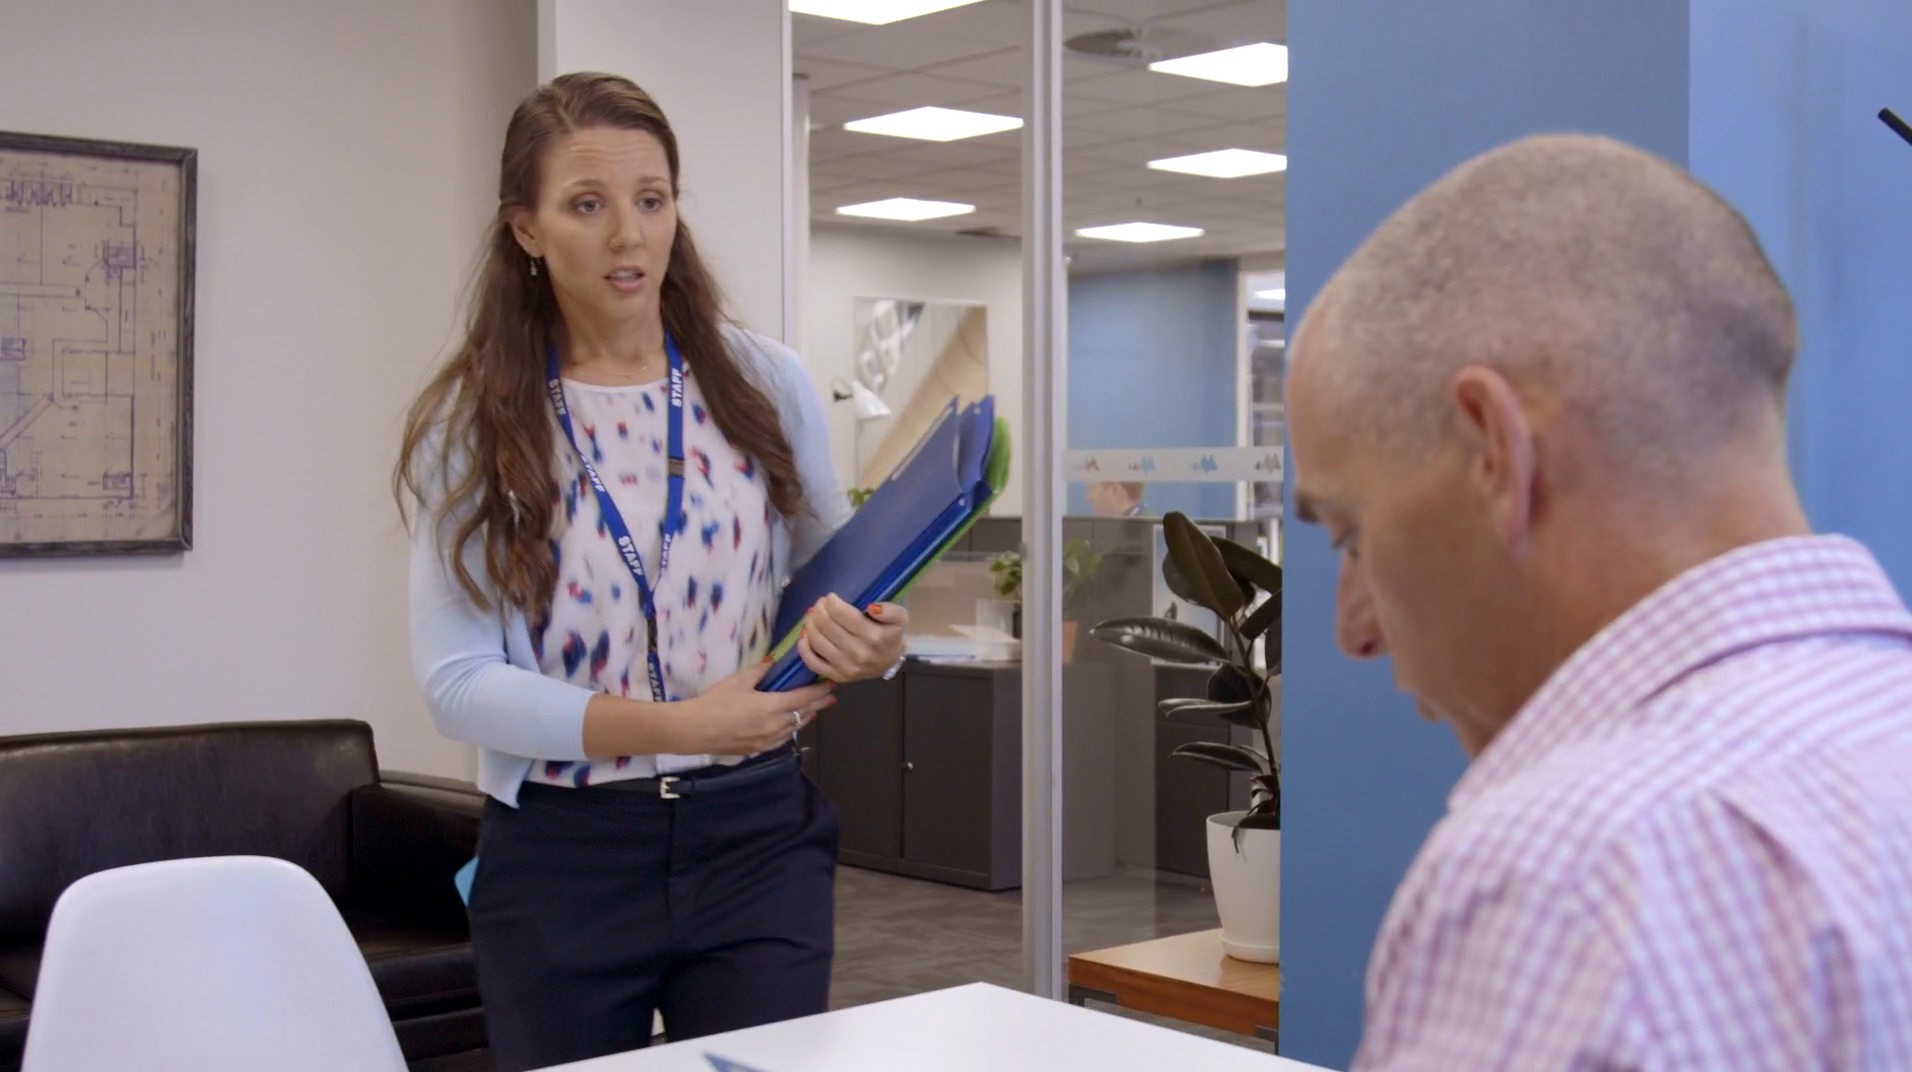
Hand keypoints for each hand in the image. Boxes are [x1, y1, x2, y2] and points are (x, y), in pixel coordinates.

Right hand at [672, 661, 834, 755]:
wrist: (694, 730)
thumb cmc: (715, 702)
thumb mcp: (738, 680)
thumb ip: (760, 671)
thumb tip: (774, 662)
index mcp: (772, 706)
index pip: (804, 698)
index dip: (819, 691)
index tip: (830, 684)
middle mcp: (776, 725)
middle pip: (805, 714)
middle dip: (819, 704)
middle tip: (830, 697)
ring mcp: (768, 740)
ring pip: (795, 728)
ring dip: (807, 717)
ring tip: (816, 710)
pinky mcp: (758, 749)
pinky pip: (783, 739)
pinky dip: (792, 729)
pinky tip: (792, 725)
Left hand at [798, 595, 908, 683]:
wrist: (889, 662)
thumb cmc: (891, 635)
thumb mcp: (900, 618)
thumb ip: (891, 610)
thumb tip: (871, 608)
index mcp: (874, 637)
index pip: (842, 614)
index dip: (831, 602)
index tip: (830, 597)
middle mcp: (858, 653)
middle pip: (826, 625)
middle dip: (819, 609)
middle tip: (820, 604)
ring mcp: (845, 667)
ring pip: (816, 640)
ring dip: (810, 623)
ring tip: (813, 615)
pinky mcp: (836, 676)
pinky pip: (812, 662)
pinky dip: (804, 647)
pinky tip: (805, 634)